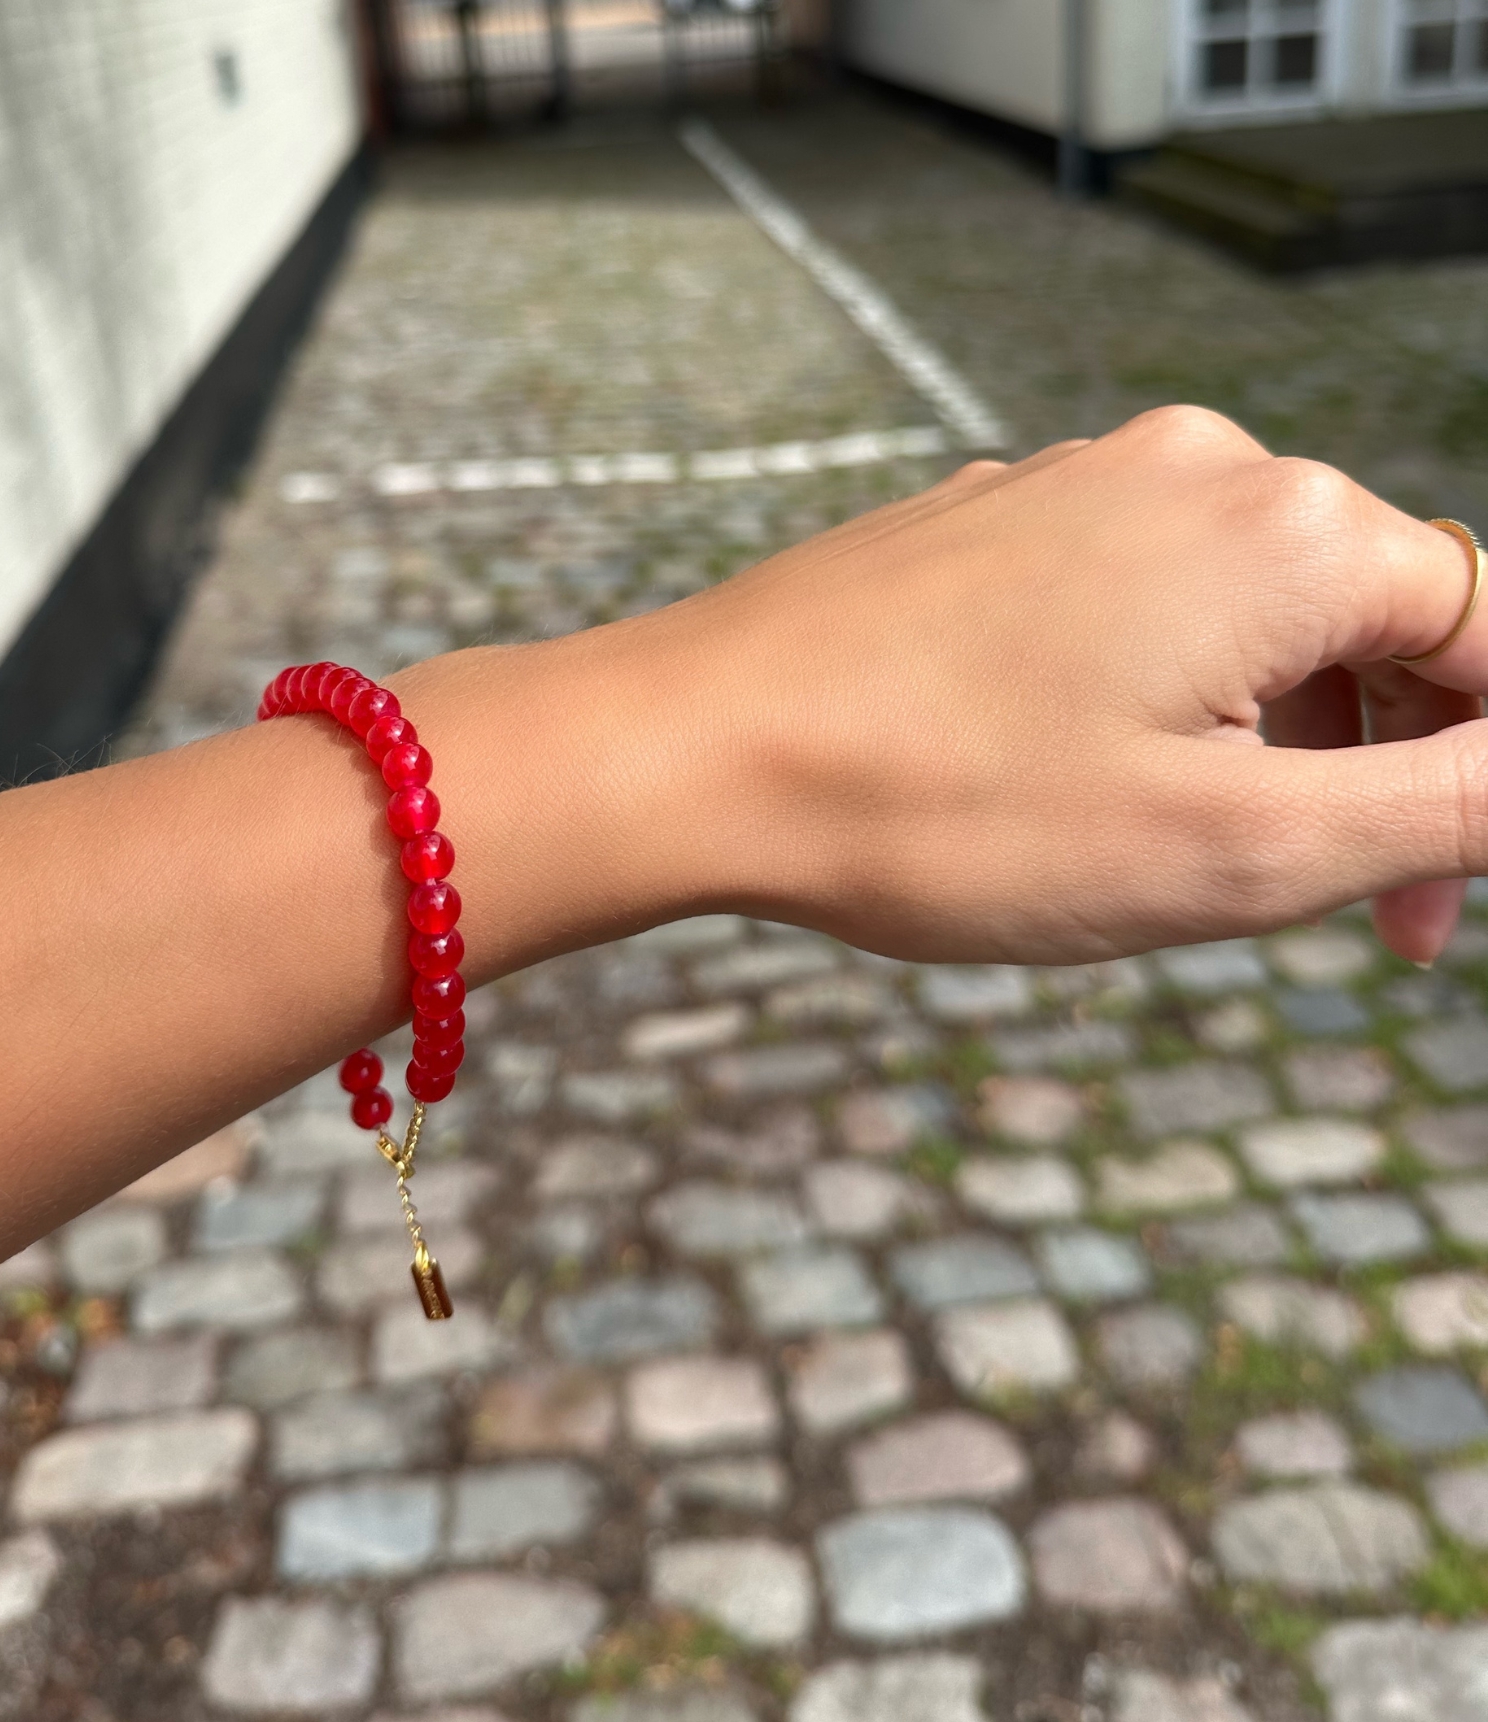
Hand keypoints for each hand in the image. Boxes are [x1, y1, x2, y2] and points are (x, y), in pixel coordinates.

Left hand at [547, 405, 1485, 965]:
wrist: (703, 749)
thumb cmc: (950, 811)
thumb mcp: (1237, 850)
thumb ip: (1439, 804)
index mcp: (1286, 528)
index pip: (1483, 633)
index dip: (1484, 774)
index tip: (1434, 907)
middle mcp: (1192, 469)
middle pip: (1361, 622)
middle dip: (1366, 770)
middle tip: (1332, 918)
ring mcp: (1075, 484)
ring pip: (1238, 621)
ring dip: (1254, 743)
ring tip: (1185, 859)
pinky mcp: (988, 523)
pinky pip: (1127, 608)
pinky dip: (1151, 702)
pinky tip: (1077, 787)